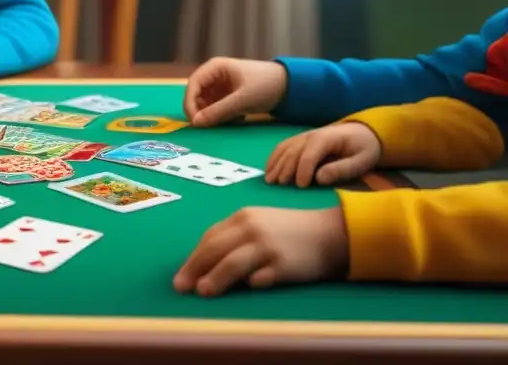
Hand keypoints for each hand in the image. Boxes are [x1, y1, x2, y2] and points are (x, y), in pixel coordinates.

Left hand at [173, 206, 349, 296]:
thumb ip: (233, 237)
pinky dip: (251, 283)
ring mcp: (267, 246)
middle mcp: (252, 228)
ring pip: (232, 263)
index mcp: (242, 217)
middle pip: (215, 249)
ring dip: (214, 278)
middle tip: (180, 286)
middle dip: (194, 268)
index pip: (210, 238)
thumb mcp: (258, 224)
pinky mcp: (284, 264)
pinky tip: (243, 289)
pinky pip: (261, 276)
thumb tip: (203, 262)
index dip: (193, 258)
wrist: (327, 233)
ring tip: (201, 291)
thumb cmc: (286, 231)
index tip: (182, 274)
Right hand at [182, 57, 287, 126]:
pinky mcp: (227, 97)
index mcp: (215, 67)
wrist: (289, 86)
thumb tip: (196, 123)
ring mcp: (220, 86)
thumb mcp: (242, 100)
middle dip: (201, 111)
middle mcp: (214, 76)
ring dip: (213, 116)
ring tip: (230, 120)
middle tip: (210, 126)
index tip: (195, 121)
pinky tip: (237, 119)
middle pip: (196, 95)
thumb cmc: (266, 86)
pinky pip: (216, 109)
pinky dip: (222, 117)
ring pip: (205, 104)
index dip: (189, 103)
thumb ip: (218, 111)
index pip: (193, 84)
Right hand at [266, 122, 381, 186]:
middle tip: (282, 187)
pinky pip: (282, 147)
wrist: (362, 132)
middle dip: (286, 169)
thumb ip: (341, 169)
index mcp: (326, 138)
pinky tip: (269, 170)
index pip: (309, 154)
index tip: (301, 187)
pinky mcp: (299, 140)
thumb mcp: (361, 161)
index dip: (303, 170)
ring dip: (276, 165)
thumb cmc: (364, 149)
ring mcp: (303, 136)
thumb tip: (319, 178)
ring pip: (285, 149)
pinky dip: (274, 158)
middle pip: (293, 152)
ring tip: (271, 181)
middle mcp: (311, 135)